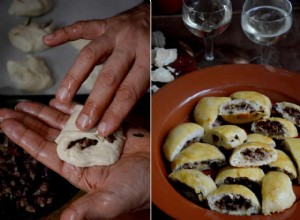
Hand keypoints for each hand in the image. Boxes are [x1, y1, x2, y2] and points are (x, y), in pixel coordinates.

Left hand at [0, 101, 149, 218]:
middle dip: (27, 122)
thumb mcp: (111, 200)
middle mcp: (81, 152)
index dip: (24, 137)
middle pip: (47, 134)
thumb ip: (88, 208)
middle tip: (7, 109)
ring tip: (24, 103)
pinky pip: (84, 113)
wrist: (161, 169)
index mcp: (76, 169)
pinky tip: (56, 101)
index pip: (43, 151)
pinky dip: (70, 107)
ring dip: (43, 112)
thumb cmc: (138, 188)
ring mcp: (93, 137)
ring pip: (62, 122)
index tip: (5, 124)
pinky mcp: (107, 124)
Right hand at [43, 3, 149, 136]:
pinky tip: (49, 41)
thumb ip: (143, 87)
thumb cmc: (158, 47)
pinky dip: (64, 34)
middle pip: (109, 77)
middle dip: (94, 102)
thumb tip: (123, 114)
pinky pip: (82, 28)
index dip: (116, 112)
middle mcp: (131, 45)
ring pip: (90, 54)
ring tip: (62, 97)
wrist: (158, 16)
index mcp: (148, 60)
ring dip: (74, 77)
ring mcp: (116, 32)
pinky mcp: (105, 23)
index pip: (129, 91)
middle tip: (82, 122)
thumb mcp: (160, 68)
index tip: (103, 130)